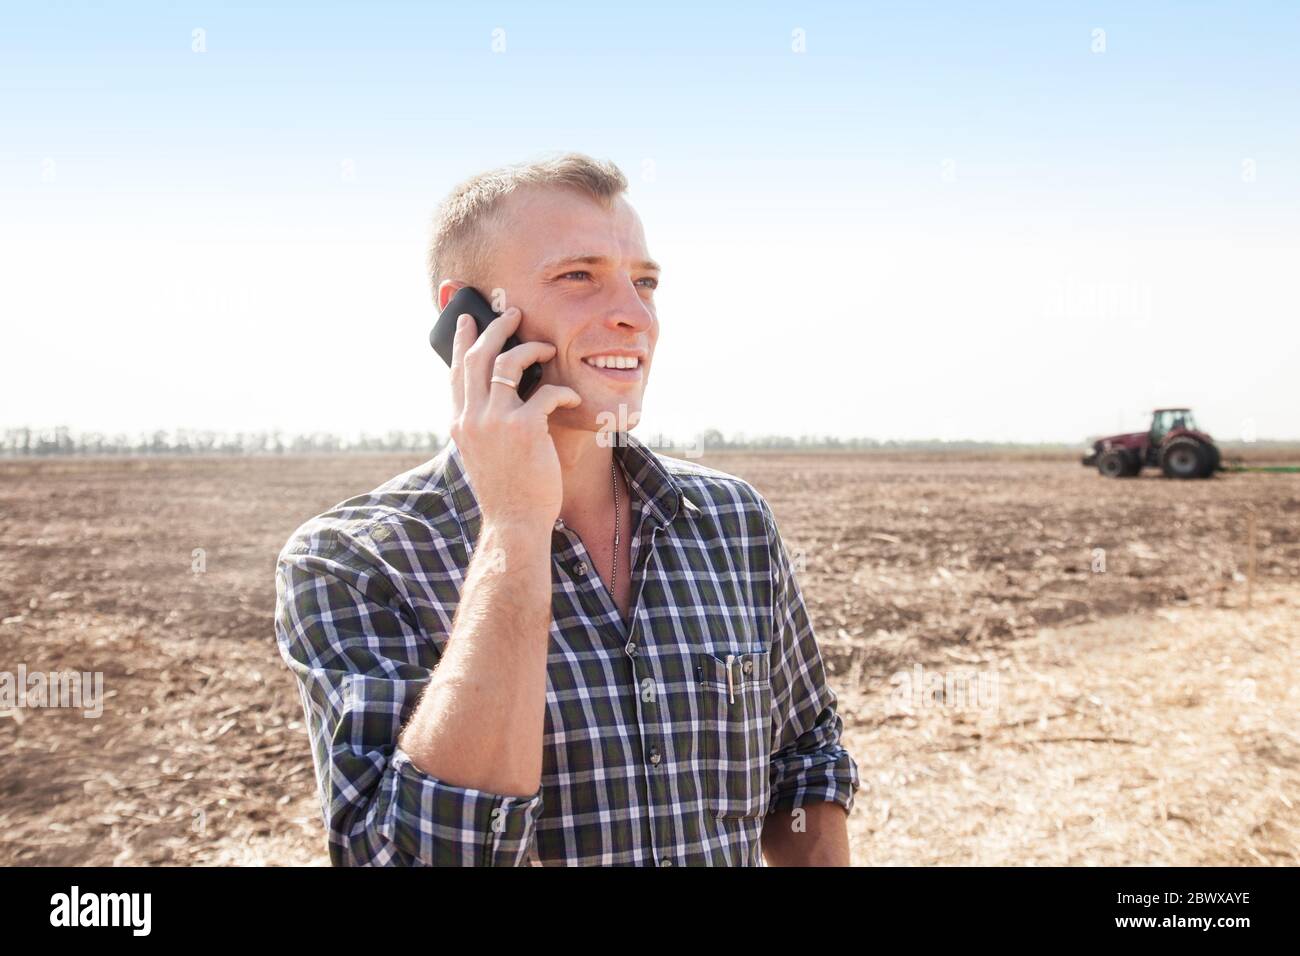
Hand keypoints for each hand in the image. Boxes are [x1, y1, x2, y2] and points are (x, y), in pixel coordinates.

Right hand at [448, 306, 581, 530]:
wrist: (515, 521)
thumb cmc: (507, 490)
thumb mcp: (483, 453)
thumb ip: (484, 424)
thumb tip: (499, 395)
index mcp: (460, 423)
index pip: (457, 372)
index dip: (462, 342)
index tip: (466, 318)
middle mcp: (472, 418)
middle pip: (479, 356)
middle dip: (497, 327)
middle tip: (515, 313)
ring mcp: (496, 421)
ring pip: (508, 363)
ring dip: (531, 349)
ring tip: (548, 348)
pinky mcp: (525, 428)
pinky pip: (546, 392)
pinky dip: (561, 391)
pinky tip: (570, 398)